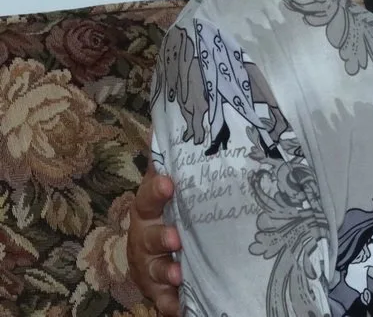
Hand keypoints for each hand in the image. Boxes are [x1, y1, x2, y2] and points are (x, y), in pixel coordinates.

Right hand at [127, 167, 182, 315]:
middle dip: (160, 237)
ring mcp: (150, 263)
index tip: (169, 183)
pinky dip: (171, 304)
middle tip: (175, 238)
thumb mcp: (181, 184)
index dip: (156, 189)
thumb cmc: (177, 208)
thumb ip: (181, 157)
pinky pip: (163, 299)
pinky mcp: (159, 290)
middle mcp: (146, 234)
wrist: (169, 248)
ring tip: (178, 274)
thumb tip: (172, 120)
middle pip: (148, 235)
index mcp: (152, 206)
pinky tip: (180, 307)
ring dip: (164, 272)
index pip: (149, 194)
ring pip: (153, 268)